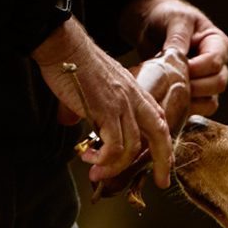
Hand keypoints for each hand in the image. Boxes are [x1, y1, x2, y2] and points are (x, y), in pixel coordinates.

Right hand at [32, 18, 172, 187]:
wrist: (62, 45)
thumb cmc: (73, 63)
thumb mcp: (97, 85)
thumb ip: (97, 106)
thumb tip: (80, 125)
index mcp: (134, 91)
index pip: (159, 119)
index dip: (165, 143)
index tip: (165, 162)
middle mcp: (133, 98)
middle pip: (159, 135)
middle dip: (163, 163)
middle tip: (161, 182)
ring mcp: (121, 105)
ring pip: (132, 148)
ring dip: (115, 167)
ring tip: (97, 171)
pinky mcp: (105, 111)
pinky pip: (114, 147)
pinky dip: (103, 160)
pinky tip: (88, 158)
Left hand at [119, 0, 227, 116]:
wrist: (151, 26)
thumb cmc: (167, 16)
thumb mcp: (174, 19)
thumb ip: (179, 37)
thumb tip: (179, 57)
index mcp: (217, 43)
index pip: (216, 62)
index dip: (197, 68)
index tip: (177, 65)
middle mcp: (218, 66)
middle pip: (218, 84)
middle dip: (194, 86)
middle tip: (171, 81)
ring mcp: (208, 83)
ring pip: (211, 102)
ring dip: (191, 101)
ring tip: (169, 91)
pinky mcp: (196, 97)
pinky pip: (198, 111)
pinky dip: (185, 110)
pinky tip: (169, 101)